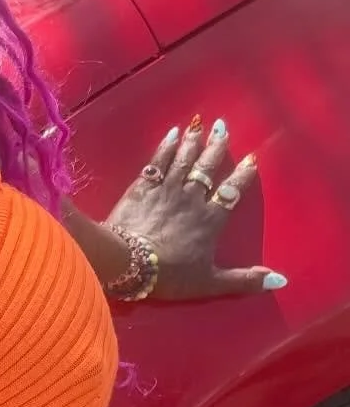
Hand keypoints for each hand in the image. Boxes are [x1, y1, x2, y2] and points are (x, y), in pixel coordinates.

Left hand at [104, 117, 285, 300]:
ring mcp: (166, 190)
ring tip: (200, 124)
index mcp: (210, 220)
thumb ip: (244, 280)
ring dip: (193, 142)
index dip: (241, 176)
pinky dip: (165, 147)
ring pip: (183, 160)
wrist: (126, 261)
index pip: (230, 193)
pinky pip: (157, 162)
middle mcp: (191, 199)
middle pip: (207, 169)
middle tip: (223, 127)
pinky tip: (171, 134)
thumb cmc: (168, 274)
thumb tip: (279, 281)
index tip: (251, 158)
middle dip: (216, 147)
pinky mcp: (142, 187)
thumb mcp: (210, 282)